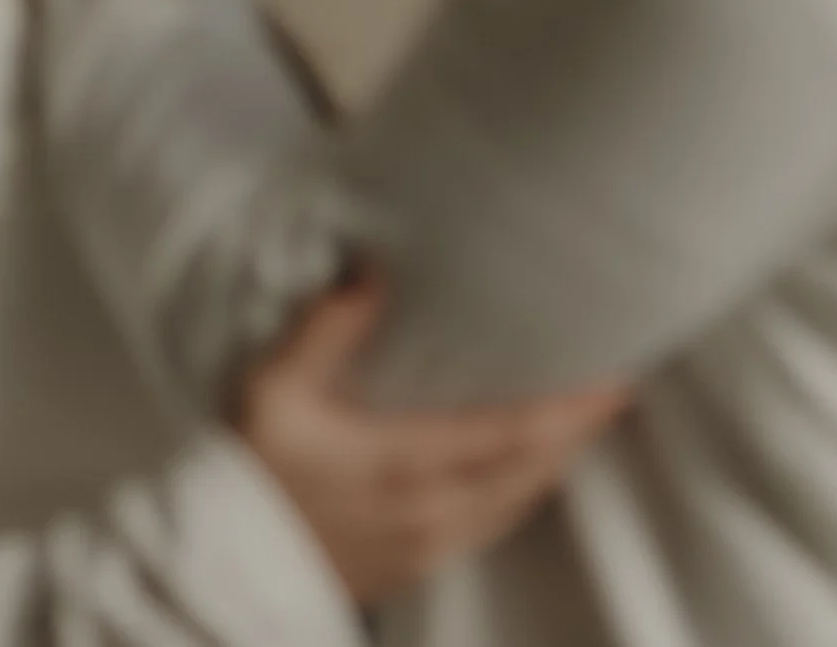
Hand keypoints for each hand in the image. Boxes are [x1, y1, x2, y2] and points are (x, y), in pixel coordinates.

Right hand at [235, 280, 626, 604]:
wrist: (218, 563)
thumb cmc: (244, 471)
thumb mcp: (270, 389)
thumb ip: (325, 328)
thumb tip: (371, 271)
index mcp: (403, 464)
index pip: (509, 437)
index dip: (568, 412)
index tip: (613, 382)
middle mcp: (428, 512)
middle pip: (527, 473)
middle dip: (578, 433)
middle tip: (618, 392)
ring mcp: (425, 546)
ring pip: (514, 505)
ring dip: (555, 464)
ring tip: (585, 423)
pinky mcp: (414, 565)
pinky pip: (491, 528)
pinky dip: (523, 494)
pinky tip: (529, 473)